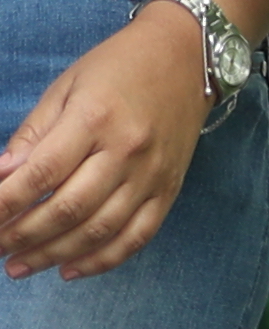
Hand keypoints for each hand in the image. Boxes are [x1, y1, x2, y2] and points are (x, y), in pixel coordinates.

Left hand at [0, 3, 214, 281]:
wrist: (188, 58)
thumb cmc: (117, 68)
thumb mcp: (65, 89)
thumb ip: (33, 136)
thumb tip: (0, 180)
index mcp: (94, 119)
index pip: (40, 174)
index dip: (4, 203)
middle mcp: (127, 152)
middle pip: (69, 209)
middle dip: (22, 235)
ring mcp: (153, 175)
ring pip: (100, 230)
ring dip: (54, 254)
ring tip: (19, 266)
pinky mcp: (170, 190)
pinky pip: (138, 236)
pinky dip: (103, 260)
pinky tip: (70, 270)